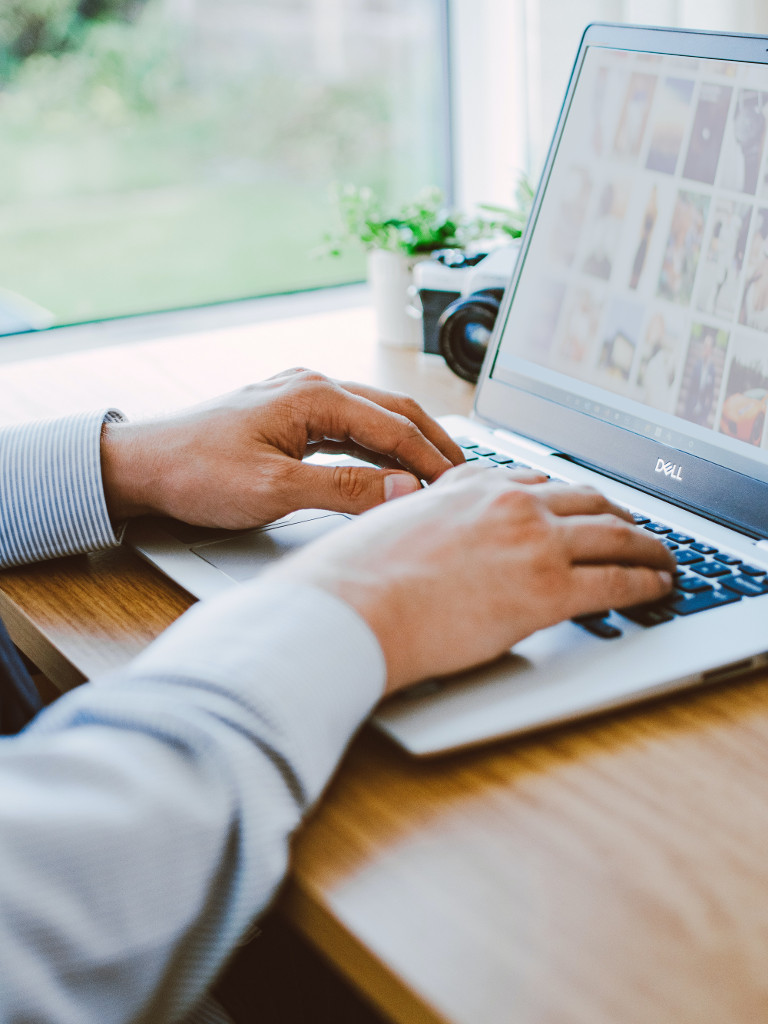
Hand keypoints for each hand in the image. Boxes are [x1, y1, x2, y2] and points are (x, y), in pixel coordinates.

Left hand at [100, 368, 463, 527]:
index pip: (396, 425)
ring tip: (439, 475)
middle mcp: (312, 386)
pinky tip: (392, 470)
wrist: (142, 465)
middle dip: (434, 442)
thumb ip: (344, 489)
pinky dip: (378, 449)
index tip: (460, 487)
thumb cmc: (197, 472)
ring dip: (408, 445)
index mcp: (314, 395)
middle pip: (394, 410)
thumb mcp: (274, 489)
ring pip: (374, 417)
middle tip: (466, 476)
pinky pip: (350, 428)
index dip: (433, 458)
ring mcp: (300, 398)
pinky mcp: (290, 417)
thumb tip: (405, 490)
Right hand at [272, 466, 675, 692]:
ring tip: (662, 558)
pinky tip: (656, 588)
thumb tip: (420, 516)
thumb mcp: (388, 522)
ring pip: (615, 533)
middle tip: (635, 529)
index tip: (582, 506)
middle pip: (587, 498)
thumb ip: (420, 512)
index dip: (570, 496)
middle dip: (619, 513)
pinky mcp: (547, 590)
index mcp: (469, 485)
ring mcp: (533, 542)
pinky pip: (617, 580)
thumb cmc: (355, 577)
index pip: (537, 480)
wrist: (352, 608)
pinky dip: (646, 582)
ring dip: (648, 546)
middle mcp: (508, 503)